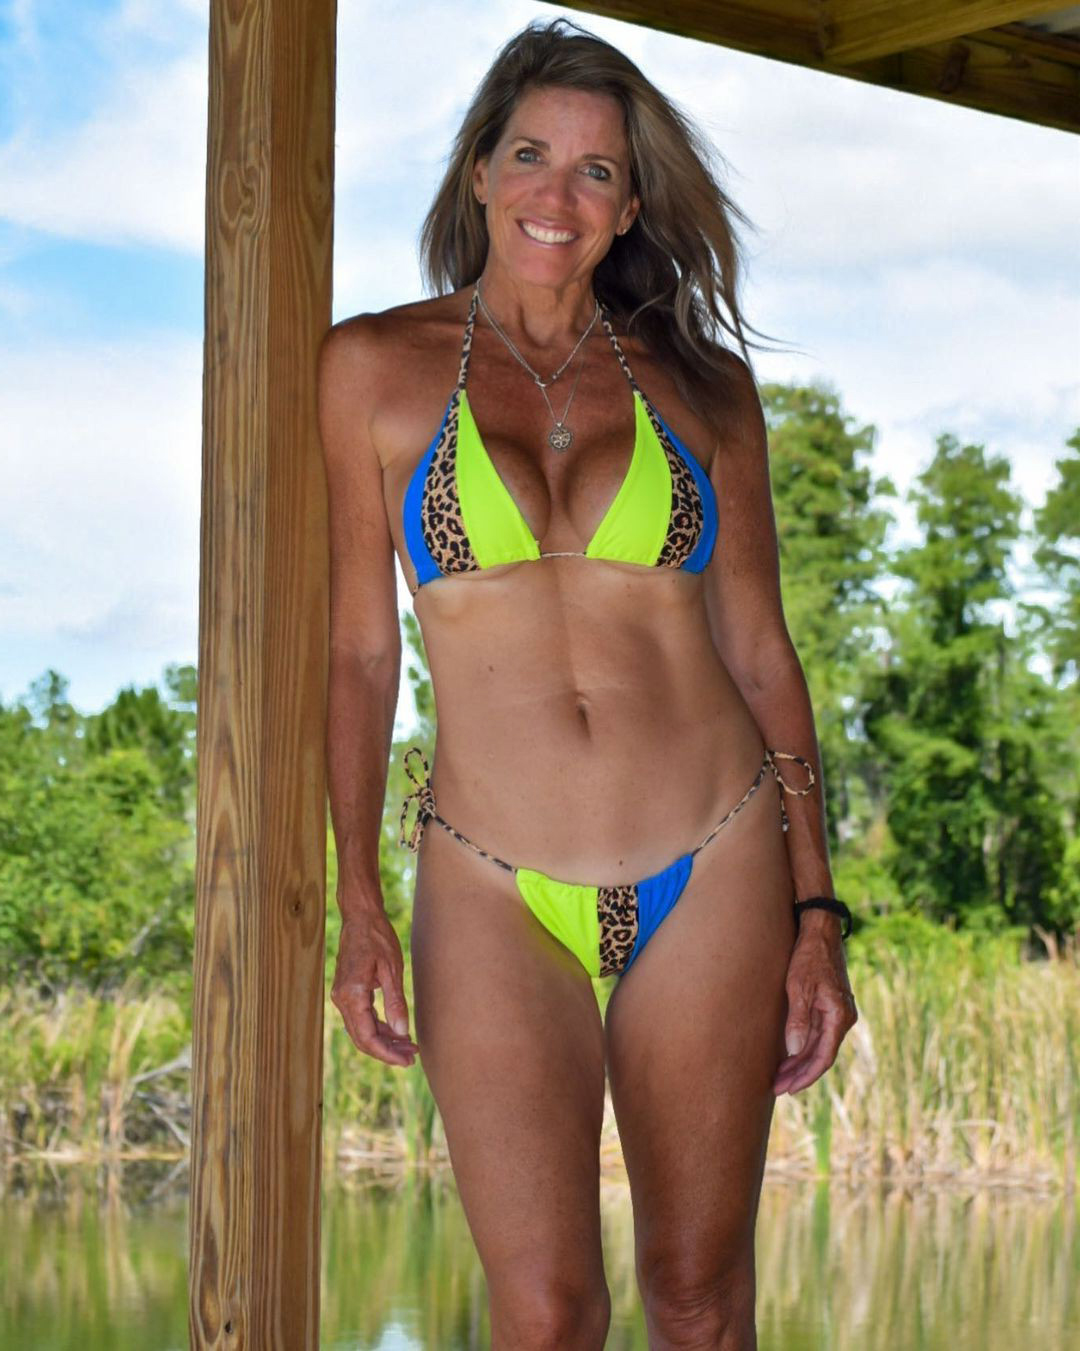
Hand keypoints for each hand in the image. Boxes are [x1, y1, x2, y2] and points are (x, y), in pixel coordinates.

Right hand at [331, 911, 419, 1067]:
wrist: (360, 916)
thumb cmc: (377, 937)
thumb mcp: (392, 969)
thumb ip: (395, 1002)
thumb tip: (402, 1032)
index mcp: (351, 994)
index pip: (367, 1036)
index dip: (387, 1053)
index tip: (406, 1060)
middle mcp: (341, 998)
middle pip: (362, 1038)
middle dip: (387, 1050)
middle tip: (411, 1057)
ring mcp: (342, 996)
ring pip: (361, 1029)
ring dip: (384, 1040)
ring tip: (408, 1046)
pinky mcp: (347, 992)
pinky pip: (361, 1017)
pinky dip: (378, 1026)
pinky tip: (396, 1030)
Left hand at [773, 913, 856, 1095]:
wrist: (820, 931)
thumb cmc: (809, 957)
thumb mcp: (799, 986)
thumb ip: (798, 1020)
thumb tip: (794, 1051)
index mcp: (839, 1016)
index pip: (823, 1057)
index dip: (805, 1075)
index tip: (788, 1088)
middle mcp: (843, 1018)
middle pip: (821, 1055)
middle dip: (800, 1073)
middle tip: (778, 1087)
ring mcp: (838, 1012)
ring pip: (819, 1046)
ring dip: (801, 1062)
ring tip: (780, 1076)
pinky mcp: (830, 1006)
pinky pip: (819, 1034)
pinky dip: (804, 1047)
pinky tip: (790, 1054)